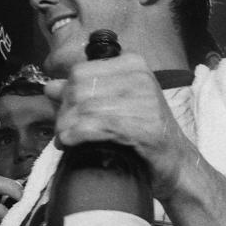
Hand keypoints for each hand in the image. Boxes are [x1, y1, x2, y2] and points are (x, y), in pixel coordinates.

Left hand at [44, 54, 195, 199]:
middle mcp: (140, 78)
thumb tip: (50, 86)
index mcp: (133, 64)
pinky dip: (76, 135)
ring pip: (84, 109)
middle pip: (79, 90)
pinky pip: (96, 127)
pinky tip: (70, 142)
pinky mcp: (144, 127)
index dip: (64, 93)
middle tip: (63, 130)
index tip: (64, 111)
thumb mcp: (116, 102)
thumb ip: (84, 92)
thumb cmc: (144, 130)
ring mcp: (145, 102)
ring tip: (65, 139)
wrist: (176, 160)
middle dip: (63, 113)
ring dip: (66, 127)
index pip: (80, 71)